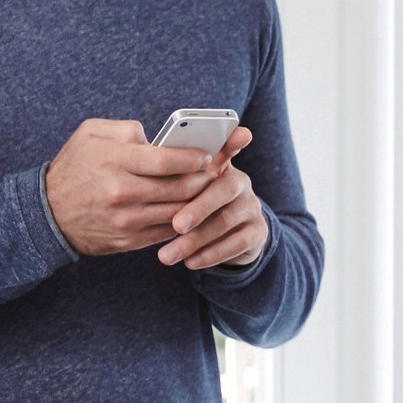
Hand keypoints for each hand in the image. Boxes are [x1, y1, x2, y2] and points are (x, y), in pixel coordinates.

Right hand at [43, 119, 220, 255]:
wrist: (47, 213)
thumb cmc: (73, 167)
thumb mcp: (91, 133)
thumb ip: (127, 128)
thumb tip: (159, 137)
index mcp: (113, 160)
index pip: (165, 159)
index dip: (192, 158)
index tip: (206, 155)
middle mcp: (121, 192)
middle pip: (178, 188)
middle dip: (203, 180)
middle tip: (215, 173)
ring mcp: (125, 220)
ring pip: (176, 212)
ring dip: (197, 202)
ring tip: (207, 191)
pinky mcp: (127, 241)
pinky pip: (165, 231)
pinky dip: (181, 222)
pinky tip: (188, 211)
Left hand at [155, 126, 266, 270]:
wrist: (227, 238)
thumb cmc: (194, 207)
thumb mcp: (183, 191)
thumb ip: (171, 178)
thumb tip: (144, 169)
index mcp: (220, 166)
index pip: (225, 149)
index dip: (231, 142)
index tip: (233, 140)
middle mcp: (240, 183)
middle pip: (223, 189)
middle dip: (198, 208)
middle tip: (175, 225)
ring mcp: (251, 207)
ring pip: (226, 220)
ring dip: (196, 239)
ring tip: (168, 254)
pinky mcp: (257, 232)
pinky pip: (237, 243)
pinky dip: (211, 254)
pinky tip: (191, 262)